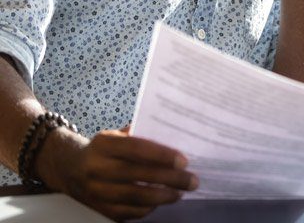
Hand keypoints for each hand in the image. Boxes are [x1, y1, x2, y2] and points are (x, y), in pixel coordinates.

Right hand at [37, 125, 197, 220]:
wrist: (68, 167)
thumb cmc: (102, 147)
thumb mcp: (115, 134)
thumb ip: (139, 134)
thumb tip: (172, 136)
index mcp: (104, 145)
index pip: (137, 149)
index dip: (161, 155)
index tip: (184, 161)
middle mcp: (97, 169)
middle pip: (139, 176)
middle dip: (170, 179)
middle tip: (192, 180)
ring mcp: (96, 192)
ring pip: (134, 198)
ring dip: (162, 197)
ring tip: (181, 193)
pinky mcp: (98, 209)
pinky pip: (127, 213)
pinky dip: (147, 209)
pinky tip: (161, 202)